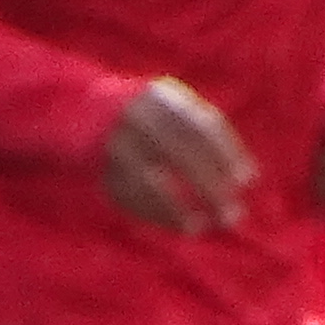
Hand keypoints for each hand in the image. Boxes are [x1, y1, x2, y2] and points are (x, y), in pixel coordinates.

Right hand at [99, 76, 251, 232]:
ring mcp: (113, 145)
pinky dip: (154, 215)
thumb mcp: (172, 108)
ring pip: (148, 183)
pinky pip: (129, 198)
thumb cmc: (145, 114)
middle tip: (231, 214)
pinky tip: (177, 226)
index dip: (227, 153)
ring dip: (176, 209)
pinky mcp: (97, 170)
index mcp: (161, 97)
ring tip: (201, 228)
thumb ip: (202, 132)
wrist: (77, 109)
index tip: (246, 181)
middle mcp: (135, 118)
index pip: (201, 126)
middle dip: (208, 186)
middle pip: (178, 154)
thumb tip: (246, 177)